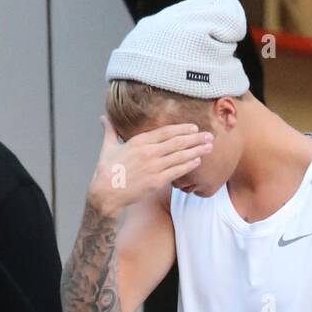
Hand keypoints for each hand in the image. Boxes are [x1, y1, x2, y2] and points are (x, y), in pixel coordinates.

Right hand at [86, 115, 213, 215]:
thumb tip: (103, 118)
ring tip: (209, 147)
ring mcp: (153, 167)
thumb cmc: (106, 170)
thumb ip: (110, 131)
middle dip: (195, 138)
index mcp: (139, 141)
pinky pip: (176, 172)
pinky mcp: (156, 181)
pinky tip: (198, 161)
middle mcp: (148, 152)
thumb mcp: (107, 147)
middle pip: (177, 142)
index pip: (165, 132)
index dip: (182, 129)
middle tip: (209, 135)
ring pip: (179, 156)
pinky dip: (188, 165)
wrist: (105, 193)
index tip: (194, 127)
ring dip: (196, 151)